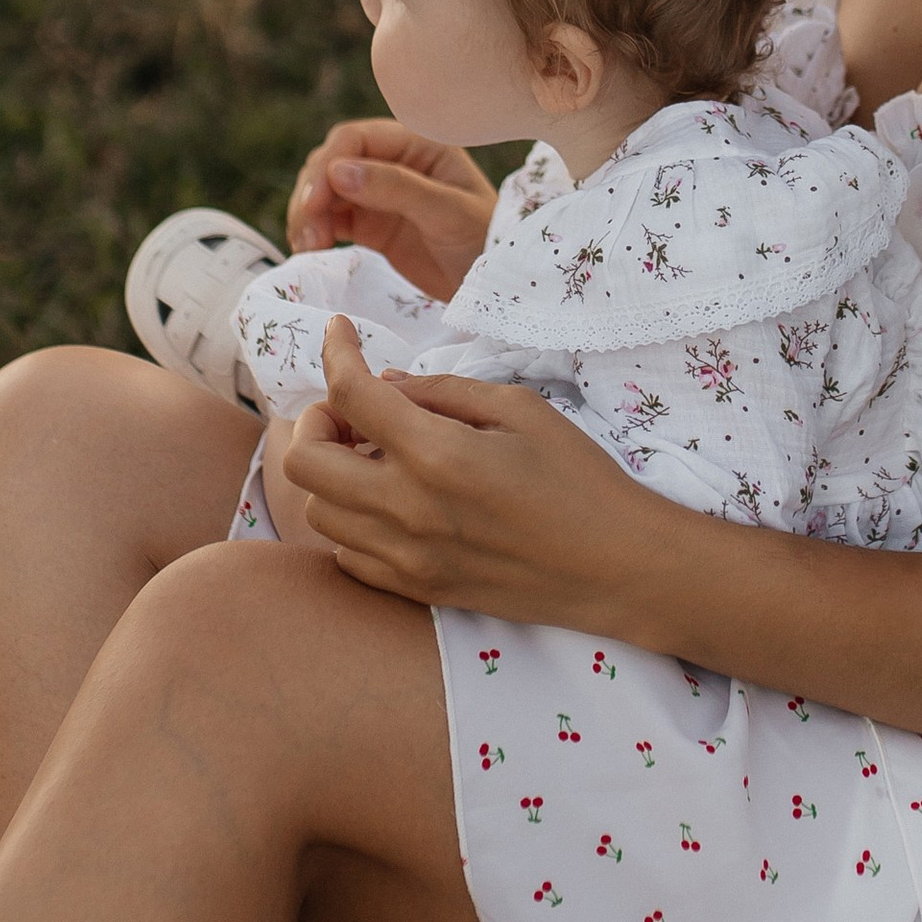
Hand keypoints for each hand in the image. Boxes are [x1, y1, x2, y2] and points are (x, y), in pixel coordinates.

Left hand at [280, 319, 669, 631]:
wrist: (617, 565)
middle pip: (304, 461)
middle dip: (316, 420)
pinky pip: (345, 557)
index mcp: (436, 454)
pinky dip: (349, 523)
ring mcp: (407, 557)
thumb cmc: (580, 477)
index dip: (335, 351)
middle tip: (354, 409)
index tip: (338, 332)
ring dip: (332, 473)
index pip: (349, 393)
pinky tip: (386, 503)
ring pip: (318, 511)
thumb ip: (443, 391)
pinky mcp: (417, 589)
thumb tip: (384, 383)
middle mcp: (408, 510)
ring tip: (376, 456)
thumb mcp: (520, 409)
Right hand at [285, 116, 497, 299]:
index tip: (315, 201)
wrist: (496, 286)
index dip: (328, 164)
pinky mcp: (371, 224)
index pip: (355, 139)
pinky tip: (310, 250)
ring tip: (308, 247)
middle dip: (313, 193)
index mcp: (418, 143)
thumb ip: (396, 188)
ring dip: (308, 214)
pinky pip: (331, 219)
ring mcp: (380, 193)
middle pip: (333, 162)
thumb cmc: (485, 241)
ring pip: (326, 191)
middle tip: (308, 233)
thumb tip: (337, 170)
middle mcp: (394, 161)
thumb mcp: (448, 212)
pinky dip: (315, 230)